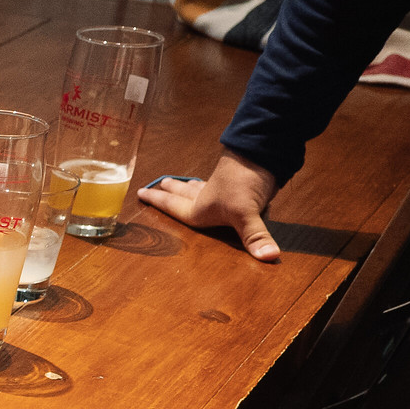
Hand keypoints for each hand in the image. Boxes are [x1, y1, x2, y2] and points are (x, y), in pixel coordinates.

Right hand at [137, 150, 281, 261]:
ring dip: (189, 186)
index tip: (141, 193)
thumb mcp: (247, 213)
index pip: (173, 206)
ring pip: (200, 186)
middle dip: (170, 191)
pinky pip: (218, 183)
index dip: (157, 201)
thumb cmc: (245, 182)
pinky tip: (216, 183)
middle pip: (183, 193)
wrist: (262, 150)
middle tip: (158, 184)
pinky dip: (211, 183)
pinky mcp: (236, 179)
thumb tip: (268, 258)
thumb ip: (255, 237)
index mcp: (201, 208)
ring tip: (182, 183)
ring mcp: (222, 186)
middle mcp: (208, 197)